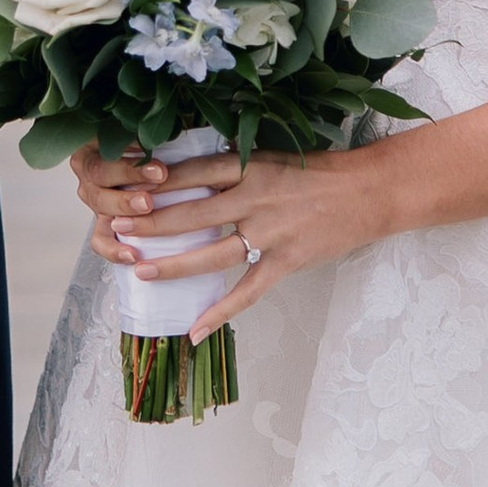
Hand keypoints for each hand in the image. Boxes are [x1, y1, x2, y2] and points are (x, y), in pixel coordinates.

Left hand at [72, 141, 394, 344]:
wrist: (370, 190)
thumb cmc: (320, 171)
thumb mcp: (274, 156)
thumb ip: (235, 166)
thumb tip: (190, 174)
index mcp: (251, 166)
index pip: (193, 172)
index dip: (157, 182)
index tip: (125, 187)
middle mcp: (257, 198)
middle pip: (194, 213)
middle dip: (151, 224)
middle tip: (117, 231)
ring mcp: (272, 233)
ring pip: (213, 253)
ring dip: (174, 265)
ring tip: (140, 272)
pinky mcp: (287, 261)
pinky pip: (248, 292)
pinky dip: (221, 313)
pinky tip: (195, 331)